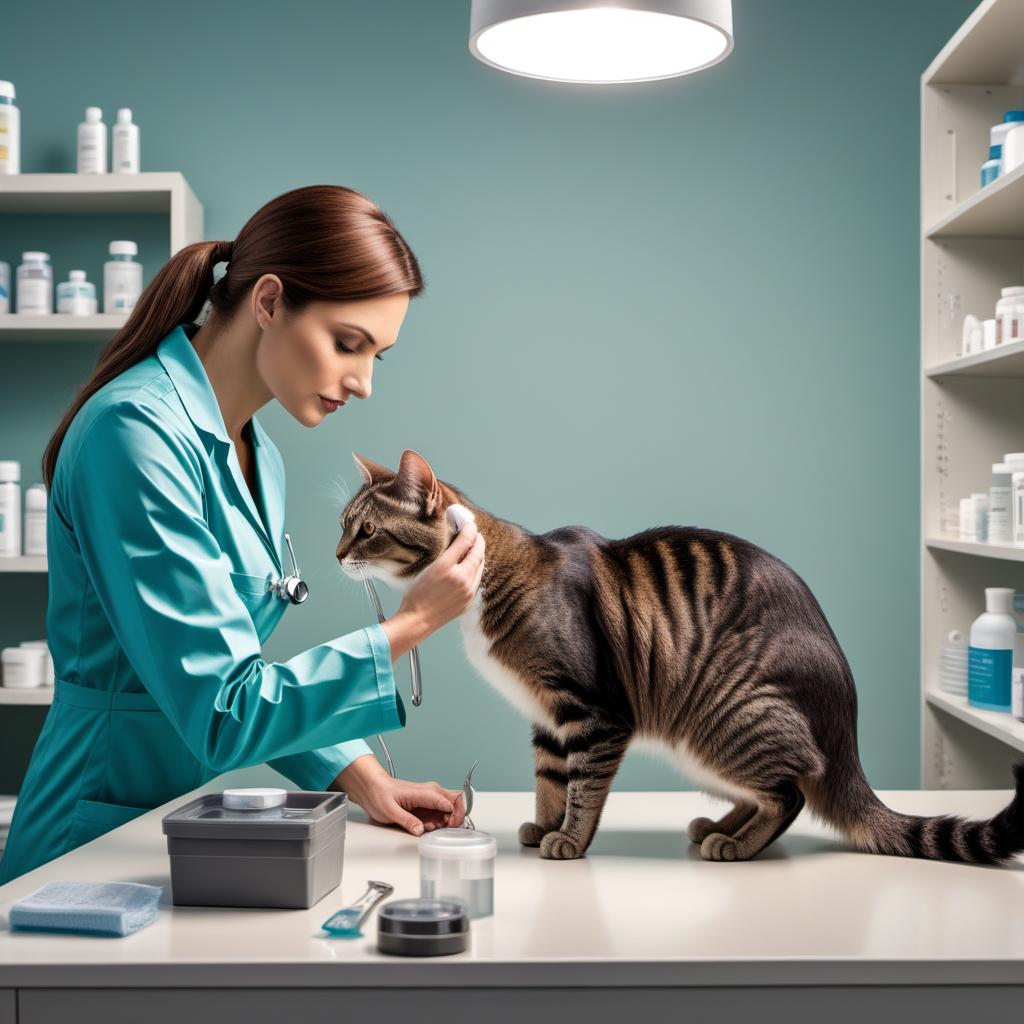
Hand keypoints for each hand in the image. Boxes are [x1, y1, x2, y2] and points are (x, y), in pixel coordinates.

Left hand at [331, 754, 466, 835]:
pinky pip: (442, 813)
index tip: (447, 827)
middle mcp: (432, 793)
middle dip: (457, 817)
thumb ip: (407, 820)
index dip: (454, 816)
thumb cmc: (380, 794)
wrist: (373, 788)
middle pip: (458, 801)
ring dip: (448, 821)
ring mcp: (431, 798)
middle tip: (447, 829)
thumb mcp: (390, 811)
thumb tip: (420, 830)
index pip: (451, 802)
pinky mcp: (427, 805)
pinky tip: (429, 827)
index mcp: (426, 792)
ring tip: (433, 829)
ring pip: (452, 808)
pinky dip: (441, 822)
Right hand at [400, 518, 484, 632]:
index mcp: (447, 567)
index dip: (469, 530)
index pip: (465, 542)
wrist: (417, 620)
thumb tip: (459, 541)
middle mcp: (461, 578)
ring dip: (479, 555)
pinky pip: (477, 581)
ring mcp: (467, 591)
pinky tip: (472, 566)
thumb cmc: (417, 594)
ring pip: (480, 567)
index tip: (470, 524)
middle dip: (478, 542)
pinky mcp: (469, 601)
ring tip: (475, 548)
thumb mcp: (429, 568)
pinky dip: (476, 570)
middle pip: (477, 554)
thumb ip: (446, 554)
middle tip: (476, 534)